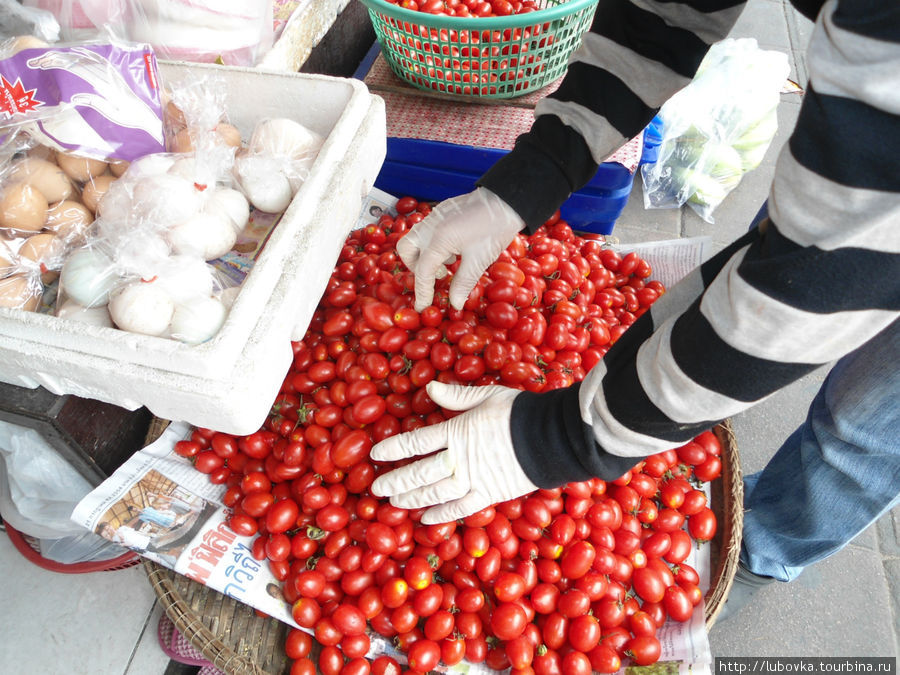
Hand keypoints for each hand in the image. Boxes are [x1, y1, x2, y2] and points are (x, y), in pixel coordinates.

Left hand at [370, 381, 537, 524]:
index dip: (393, 448)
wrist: (551, 437)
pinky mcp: (490, 495)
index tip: (376, 454)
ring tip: (395, 503)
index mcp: (456, 432)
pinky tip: (427, 519)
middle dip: (395, 481)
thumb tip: (429, 389)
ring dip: (412, 499)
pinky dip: (443, 515)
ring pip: (435, 494)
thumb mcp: (487, 395)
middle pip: (419, 473)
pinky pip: (461, 509)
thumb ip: (456, 396)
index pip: (415, 442)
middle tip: (376, 489)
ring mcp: (473, 480)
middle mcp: (459, 459)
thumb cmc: (520, 412)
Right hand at [397, 187, 524, 311]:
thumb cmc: (495, 228)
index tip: (423, 306)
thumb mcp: (480, 260)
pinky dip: (432, 244)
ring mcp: (434, 216)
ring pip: (414, 238)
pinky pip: (426, 230)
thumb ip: (463, 283)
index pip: (422, 271)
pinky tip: (453, 250)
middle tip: (434, 278)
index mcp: (438, 239)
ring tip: (448, 264)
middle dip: (415, 267)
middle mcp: (430, 226)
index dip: (422, 291)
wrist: (506, 200)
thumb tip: (455, 304)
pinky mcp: (441, 211)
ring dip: (424, 255)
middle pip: (406, 250)